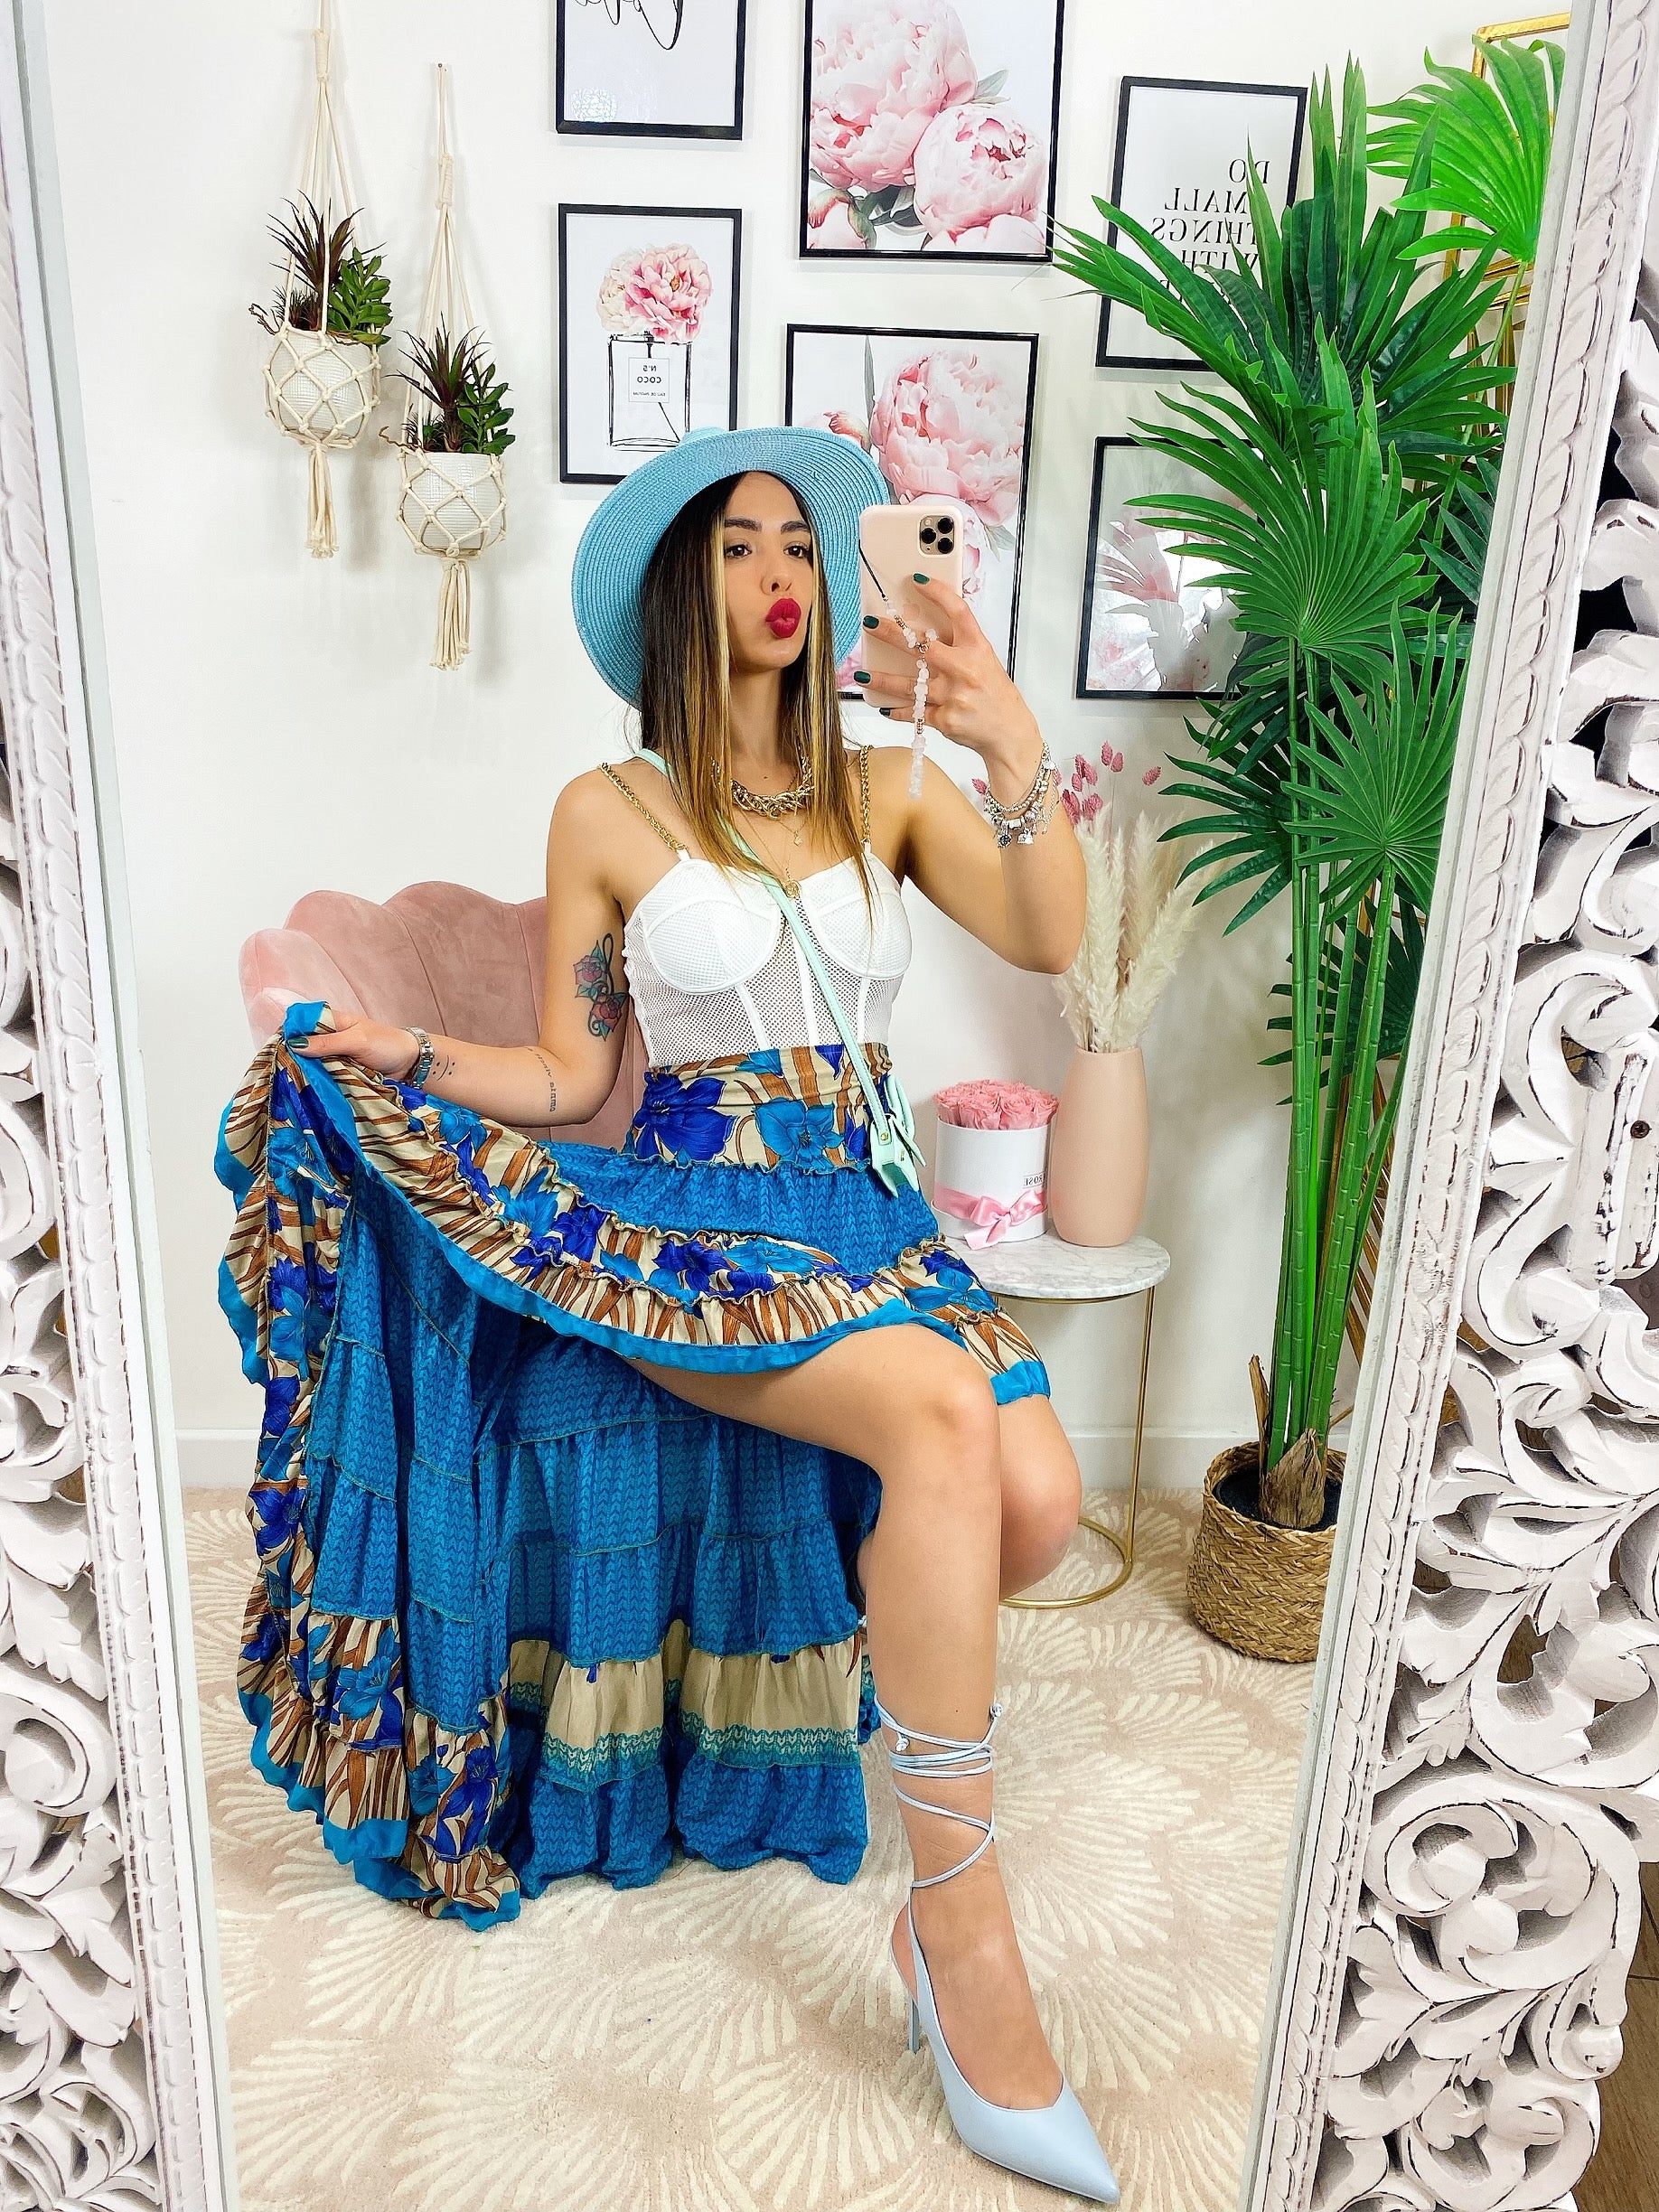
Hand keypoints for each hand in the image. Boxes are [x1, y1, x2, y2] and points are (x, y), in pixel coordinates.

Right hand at [291, 1004, 419, 1078]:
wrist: (410, 1063)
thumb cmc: (387, 1045)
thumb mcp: (356, 1041)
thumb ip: (327, 1043)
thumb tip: (295, 1045)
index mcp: (332, 1021)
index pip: (301, 1022)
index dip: (288, 1033)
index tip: (277, 1049)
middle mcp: (329, 1037)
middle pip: (303, 1044)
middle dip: (294, 1055)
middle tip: (283, 1070)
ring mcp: (334, 1055)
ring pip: (311, 1061)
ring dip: (305, 1070)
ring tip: (291, 1081)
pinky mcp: (340, 1070)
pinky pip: (322, 1074)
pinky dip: (317, 1079)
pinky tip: (307, 1086)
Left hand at [856, 572, 1040, 770]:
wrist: (1010, 733)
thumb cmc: (996, 695)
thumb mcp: (986, 662)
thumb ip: (959, 648)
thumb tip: (924, 636)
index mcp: (978, 649)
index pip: (958, 611)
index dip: (937, 592)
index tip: (917, 580)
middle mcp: (964, 669)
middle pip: (921, 645)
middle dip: (891, 633)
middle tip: (870, 624)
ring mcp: (952, 695)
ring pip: (908, 684)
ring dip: (881, 679)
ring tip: (862, 675)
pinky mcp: (944, 719)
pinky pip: (913, 712)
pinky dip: (897, 710)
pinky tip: (884, 705)